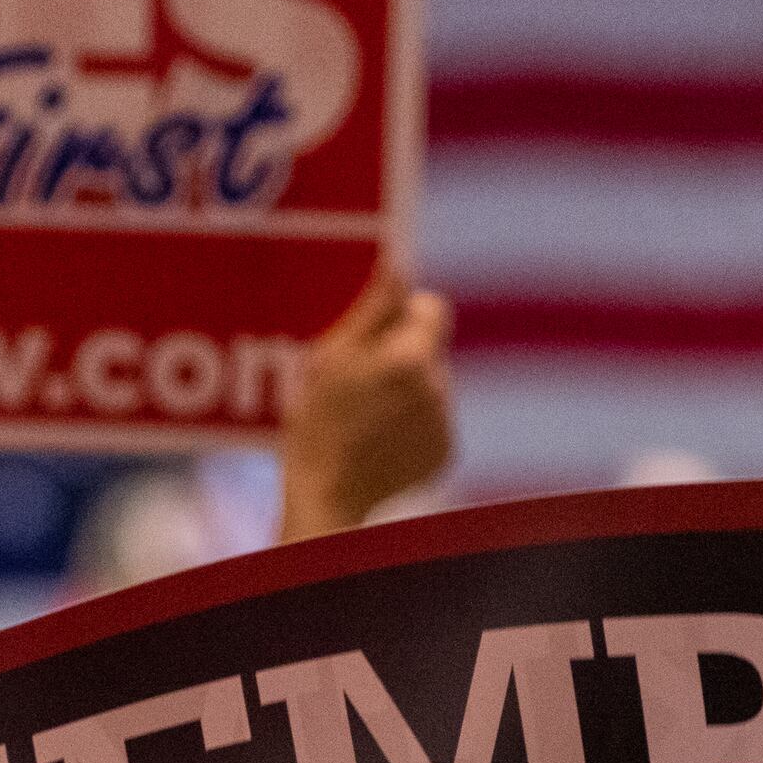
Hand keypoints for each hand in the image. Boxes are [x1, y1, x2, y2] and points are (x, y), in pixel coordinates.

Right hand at [278, 267, 452, 540]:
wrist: (326, 495)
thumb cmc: (316, 422)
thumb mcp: (333, 356)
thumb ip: (374, 310)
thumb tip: (400, 267)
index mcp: (412, 359)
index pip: (432, 308)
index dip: (404, 315)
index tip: (376, 334)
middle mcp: (439, 389)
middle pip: (430, 349)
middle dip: (400, 355)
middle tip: (359, 381)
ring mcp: (445, 424)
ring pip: (432, 384)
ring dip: (406, 389)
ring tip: (365, 414)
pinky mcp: (446, 452)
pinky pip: (434, 419)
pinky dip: (412, 423)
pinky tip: (379, 437)